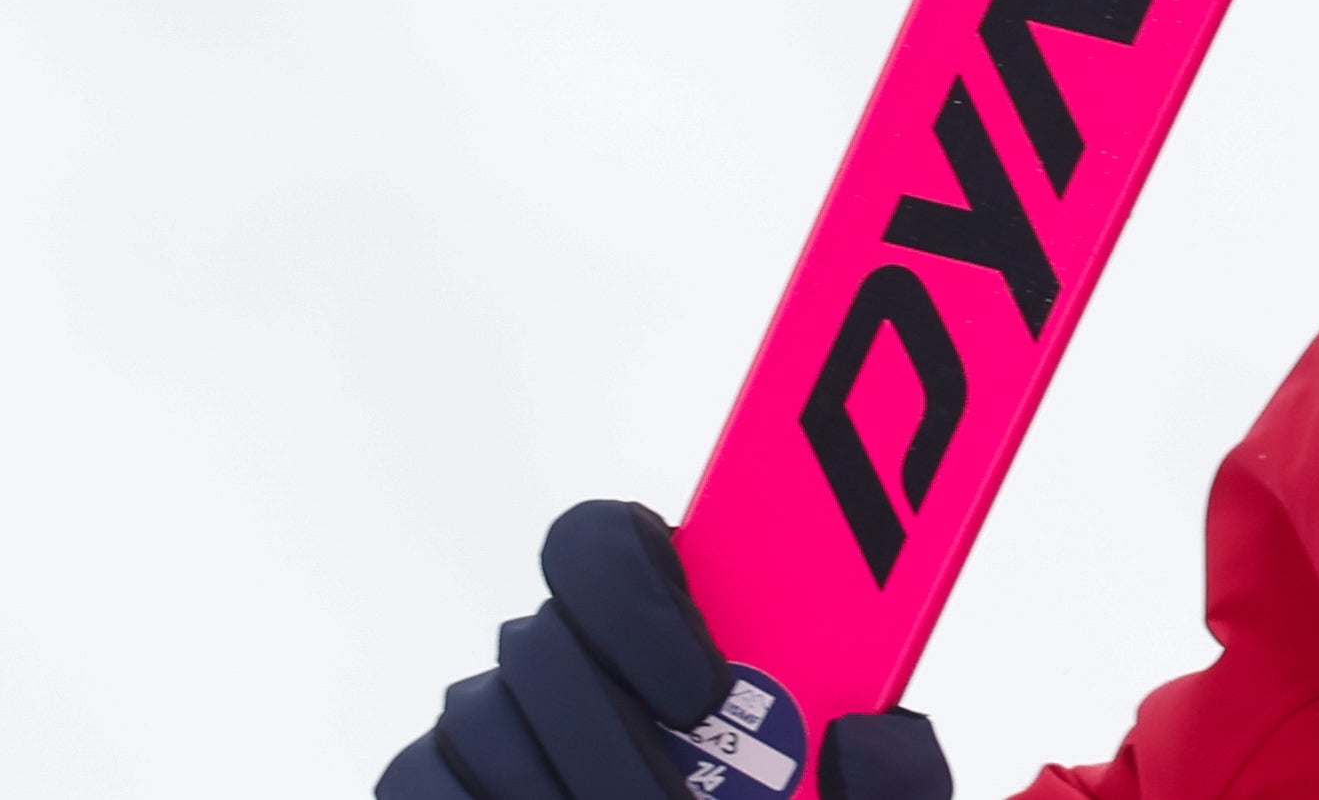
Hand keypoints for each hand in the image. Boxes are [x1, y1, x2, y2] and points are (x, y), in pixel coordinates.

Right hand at [375, 501, 951, 799]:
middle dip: (612, 739)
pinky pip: (422, 784)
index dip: (644, 600)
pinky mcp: (425, 787)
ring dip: (568, 788)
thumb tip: (870, 733)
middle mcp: (561, 657)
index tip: (708, 692)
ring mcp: (482, 726)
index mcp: (666, 622)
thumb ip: (896, 783)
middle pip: (540, 641)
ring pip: (479, 722)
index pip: (606, 542)